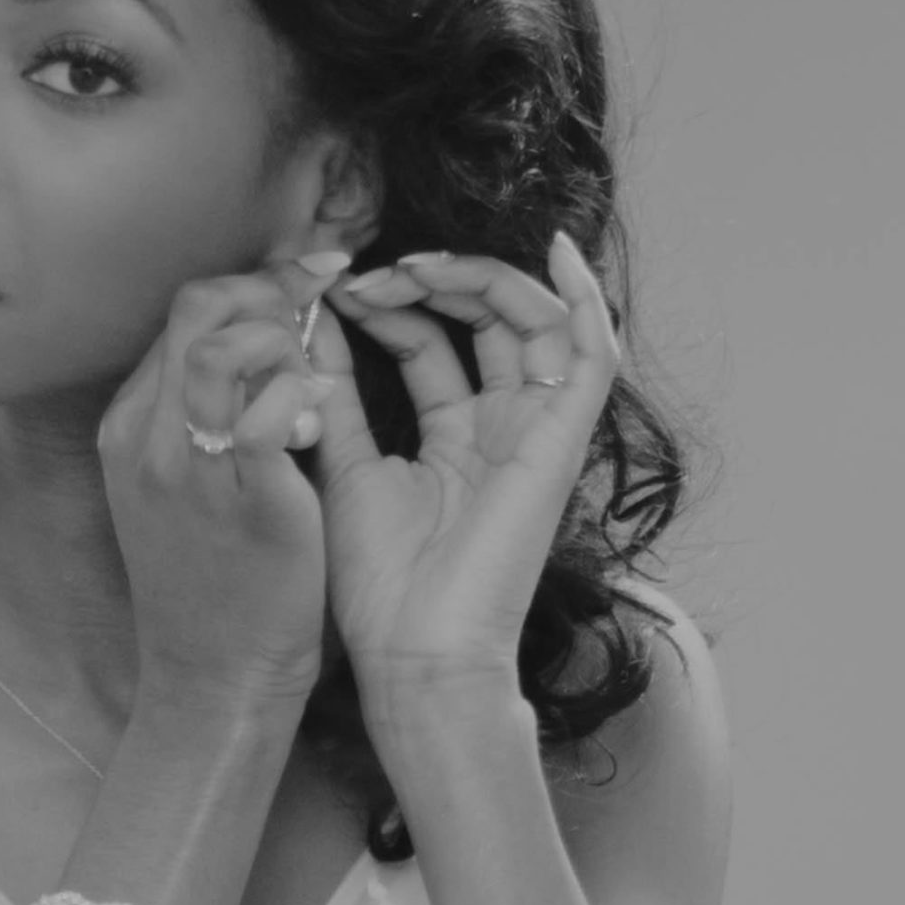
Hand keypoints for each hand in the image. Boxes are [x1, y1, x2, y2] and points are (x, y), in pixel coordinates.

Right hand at [94, 258, 341, 712]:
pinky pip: (265, 412)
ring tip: (314, 368)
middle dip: (274, 288)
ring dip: (284, 336)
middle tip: (328, 298)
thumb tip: (262, 339)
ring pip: (223, 345)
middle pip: (197, 309)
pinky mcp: (242, 500)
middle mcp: (145, 435)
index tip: (308, 279)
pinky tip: (319, 411)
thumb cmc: (215, 576)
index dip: (253, 282)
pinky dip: (299, 392)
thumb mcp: (182, 483)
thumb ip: (206, 410)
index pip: (182, 313)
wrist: (212, 671)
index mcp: (129, 424)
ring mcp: (187, 468)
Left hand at [304, 233, 618, 729]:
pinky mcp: (564, 442)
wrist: (415, 652)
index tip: (331, 290)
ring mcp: (538, 432)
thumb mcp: (343, 467)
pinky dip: (583, 299)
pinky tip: (554, 252)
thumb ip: (337, 398)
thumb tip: (311, 328)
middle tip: (367, 273)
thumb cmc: (377, 583)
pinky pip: (592, 355)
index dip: (390, 306)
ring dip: (480, 279)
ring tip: (413, 267)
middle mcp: (504, 428)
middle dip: (430, 282)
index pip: (435, 344)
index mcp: (455, 439)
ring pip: (536, 322)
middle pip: (488, 322)